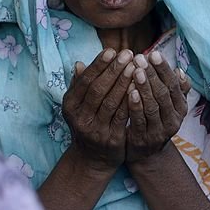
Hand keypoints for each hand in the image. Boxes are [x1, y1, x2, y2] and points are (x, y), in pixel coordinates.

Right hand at [62, 48, 134, 171]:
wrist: (92, 158)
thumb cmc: (88, 123)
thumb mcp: (79, 106)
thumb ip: (80, 85)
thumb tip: (80, 63)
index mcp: (70, 105)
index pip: (85, 80)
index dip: (98, 64)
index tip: (112, 50)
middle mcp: (80, 117)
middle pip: (98, 89)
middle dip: (114, 70)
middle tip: (128, 54)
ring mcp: (95, 129)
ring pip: (111, 102)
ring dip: (124, 82)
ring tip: (135, 66)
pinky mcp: (111, 139)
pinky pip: (123, 116)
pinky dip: (131, 100)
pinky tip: (139, 87)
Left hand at [126, 52, 190, 164]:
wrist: (147, 153)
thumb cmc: (156, 120)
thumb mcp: (169, 106)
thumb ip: (175, 89)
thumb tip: (180, 71)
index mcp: (180, 108)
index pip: (174, 85)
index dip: (164, 69)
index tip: (154, 53)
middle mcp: (174, 120)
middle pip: (164, 94)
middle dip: (152, 74)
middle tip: (141, 58)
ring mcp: (160, 131)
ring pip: (153, 106)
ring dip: (144, 87)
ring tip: (136, 71)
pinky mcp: (144, 139)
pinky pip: (140, 120)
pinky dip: (135, 105)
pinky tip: (129, 92)